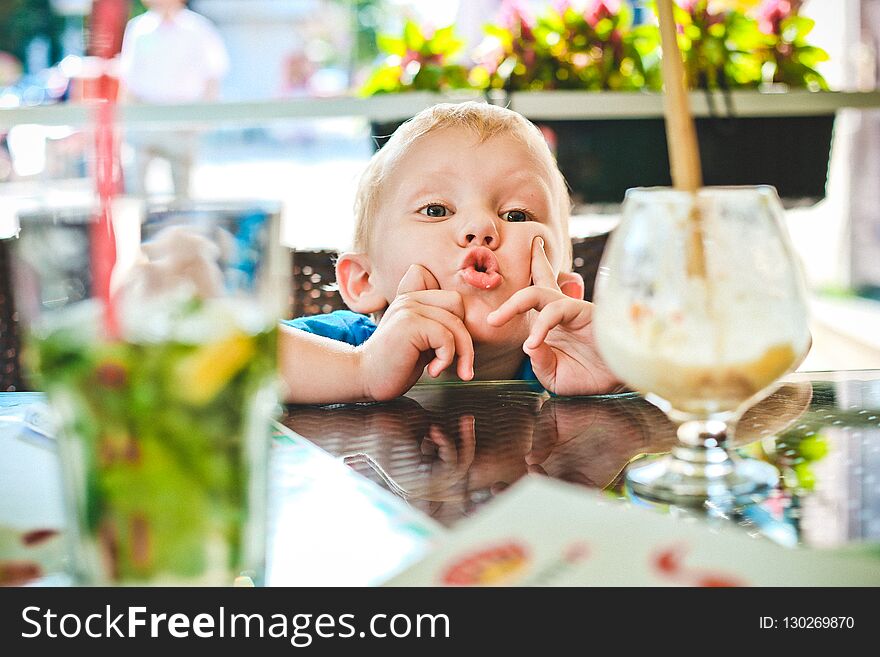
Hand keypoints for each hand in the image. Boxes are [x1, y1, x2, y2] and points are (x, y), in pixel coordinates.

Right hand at [360, 264, 474, 400]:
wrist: (365, 378)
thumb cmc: (394, 364)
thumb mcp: (421, 342)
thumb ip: (437, 326)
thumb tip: (465, 324)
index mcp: (412, 298)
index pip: (452, 297)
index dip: (458, 320)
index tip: (452, 345)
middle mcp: (410, 298)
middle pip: (458, 305)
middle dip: (464, 336)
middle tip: (458, 362)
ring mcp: (408, 308)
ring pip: (455, 324)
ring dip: (458, 353)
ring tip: (441, 369)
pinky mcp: (409, 323)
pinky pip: (446, 338)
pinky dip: (446, 359)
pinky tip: (431, 371)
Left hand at [487, 237, 619, 395]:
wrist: (615, 384)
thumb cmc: (586, 376)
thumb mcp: (552, 374)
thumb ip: (538, 361)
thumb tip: (529, 344)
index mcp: (550, 323)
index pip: (532, 296)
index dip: (515, 285)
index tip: (497, 281)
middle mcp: (560, 312)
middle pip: (537, 283)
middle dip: (512, 289)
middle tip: (492, 313)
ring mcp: (572, 310)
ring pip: (540, 293)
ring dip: (514, 304)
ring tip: (496, 321)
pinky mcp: (585, 311)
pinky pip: (558, 309)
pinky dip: (542, 324)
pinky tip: (534, 341)